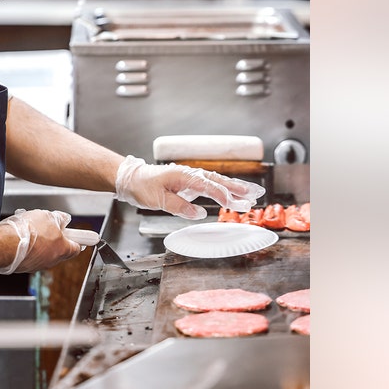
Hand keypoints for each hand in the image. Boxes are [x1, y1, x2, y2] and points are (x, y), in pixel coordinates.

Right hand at [0, 209, 82, 273]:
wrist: (5, 244)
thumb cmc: (28, 232)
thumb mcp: (48, 217)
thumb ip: (60, 219)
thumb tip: (64, 220)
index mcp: (62, 249)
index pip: (76, 248)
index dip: (78, 240)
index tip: (84, 238)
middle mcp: (51, 261)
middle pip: (59, 250)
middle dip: (56, 239)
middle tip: (49, 228)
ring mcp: (37, 266)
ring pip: (43, 253)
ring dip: (40, 243)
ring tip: (30, 231)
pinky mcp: (23, 267)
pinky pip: (30, 256)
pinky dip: (28, 249)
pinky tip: (21, 238)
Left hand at [114, 156, 265, 219]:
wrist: (133, 179)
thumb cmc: (143, 187)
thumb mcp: (157, 199)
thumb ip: (179, 206)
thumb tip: (198, 214)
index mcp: (184, 176)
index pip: (209, 186)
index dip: (223, 196)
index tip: (235, 205)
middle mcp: (191, 175)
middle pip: (220, 181)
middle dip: (239, 189)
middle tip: (255, 196)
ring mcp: (192, 178)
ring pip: (219, 182)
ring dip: (236, 188)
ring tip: (253, 194)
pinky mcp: (191, 183)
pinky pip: (212, 185)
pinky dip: (225, 189)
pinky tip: (235, 194)